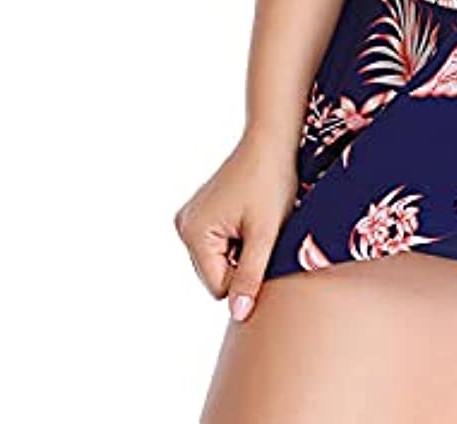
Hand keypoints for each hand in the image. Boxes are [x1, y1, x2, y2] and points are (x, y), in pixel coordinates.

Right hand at [173, 131, 299, 322]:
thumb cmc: (273, 182)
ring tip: (257, 220)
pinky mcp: (200, 213)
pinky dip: (237, 238)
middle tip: (263, 230)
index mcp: (194, 233)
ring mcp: (189, 219)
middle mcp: (183, 227)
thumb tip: (238, 314)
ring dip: (241, 250)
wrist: (272, 141)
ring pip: (219, 261)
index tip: (266, 247)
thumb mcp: (266, 232)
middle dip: (243, 261)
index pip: (219, 288)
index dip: (248, 274)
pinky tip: (250, 216)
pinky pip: (219, 245)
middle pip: (216, 275)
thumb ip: (251, 275)